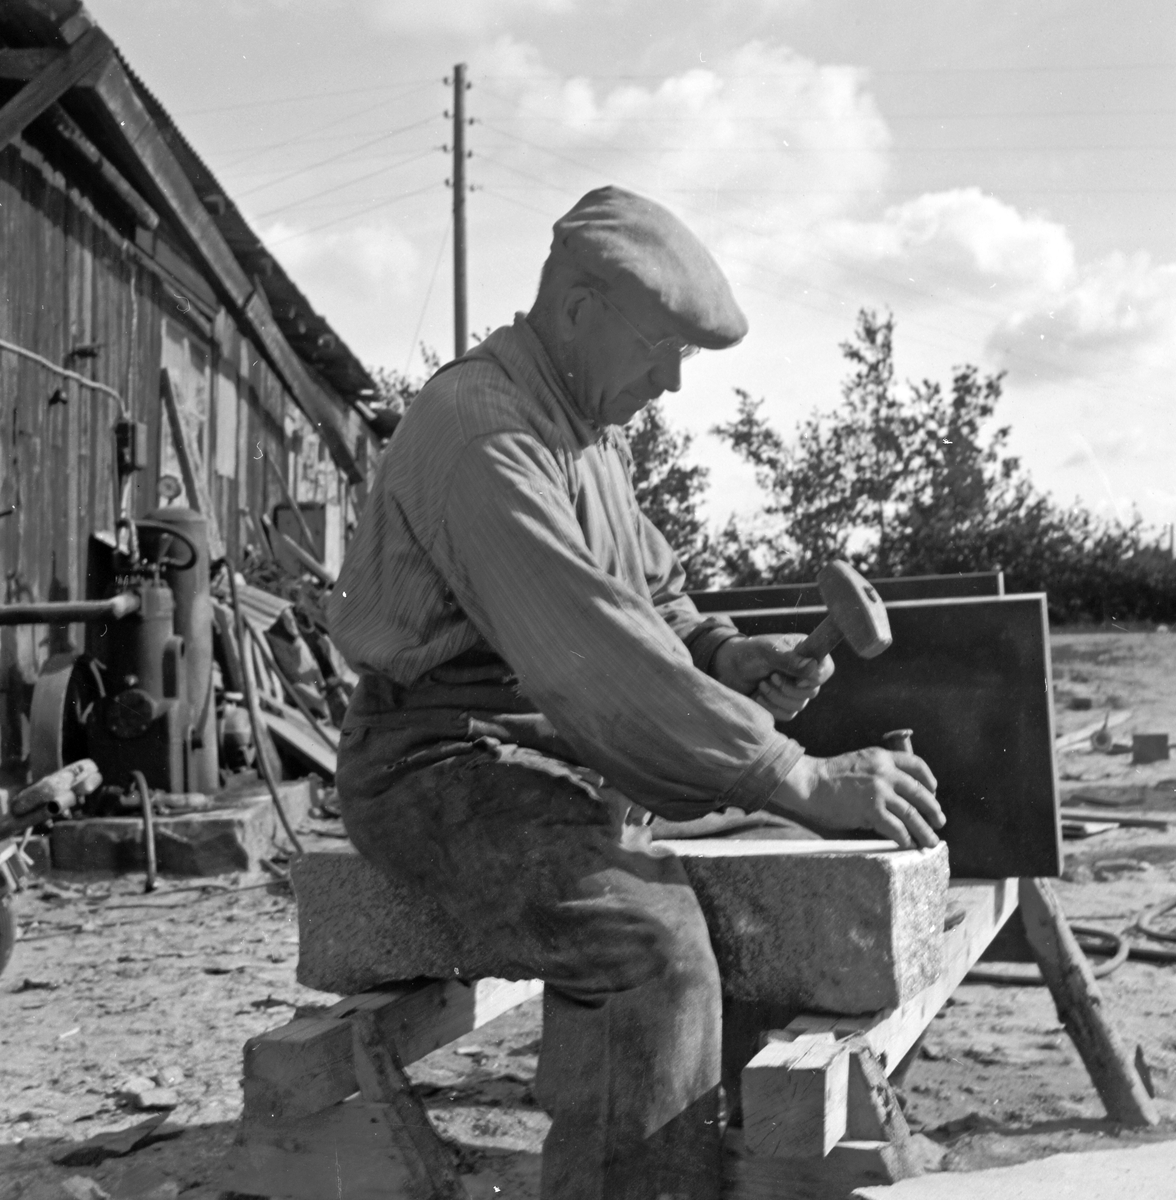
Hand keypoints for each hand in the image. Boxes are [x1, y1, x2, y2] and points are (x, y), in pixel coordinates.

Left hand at [711, 633, 834, 721]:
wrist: (727, 669)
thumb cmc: (748, 653)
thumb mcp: (767, 651)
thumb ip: (789, 660)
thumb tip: (813, 667)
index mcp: (805, 653)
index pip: (826, 669)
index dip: (816, 678)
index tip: (798, 680)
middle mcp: (803, 672)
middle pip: (813, 692)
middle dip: (788, 688)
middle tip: (771, 677)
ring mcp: (794, 690)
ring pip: (799, 706)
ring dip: (777, 697)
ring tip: (762, 684)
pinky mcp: (783, 704)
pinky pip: (787, 715)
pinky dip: (771, 708)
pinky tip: (759, 697)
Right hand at [770, 748, 945, 848]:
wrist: (809, 782)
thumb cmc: (828, 776)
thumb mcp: (858, 763)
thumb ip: (878, 773)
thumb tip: (896, 796)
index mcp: (881, 757)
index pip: (916, 765)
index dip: (929, 780)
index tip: (934, 791)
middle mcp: (885, 772)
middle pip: (920, 792)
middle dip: (933, 809)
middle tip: (939, 822)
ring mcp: (879, 791)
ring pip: (912, 813)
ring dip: (924, 830)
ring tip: (930, 841)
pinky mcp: (872, 809)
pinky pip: (896, 827)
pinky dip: (905, 838)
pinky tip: (907, 844)